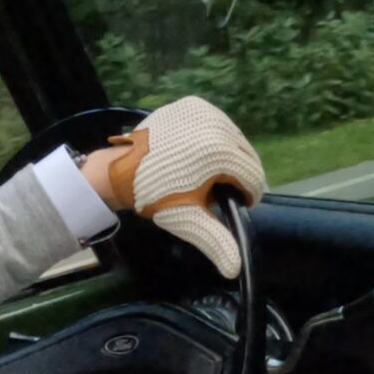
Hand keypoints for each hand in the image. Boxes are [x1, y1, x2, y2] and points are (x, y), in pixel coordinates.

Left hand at [97, 97, 266, 278]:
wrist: (119, 170)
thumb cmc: (155, 196)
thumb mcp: (188, 220)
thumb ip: (216, 241)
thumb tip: (235, 270)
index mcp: (219, 153)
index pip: (254, 177)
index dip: (246, 197)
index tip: (230, 205)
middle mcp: (216, 125)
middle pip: (247, 156)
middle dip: (238, 176)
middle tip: (216, 191)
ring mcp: (204, 111)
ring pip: (235, 139)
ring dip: (229, 157)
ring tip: (207, 174)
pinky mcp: (193, 104)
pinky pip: (218, 124)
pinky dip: (215, 138)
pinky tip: (198, 154)